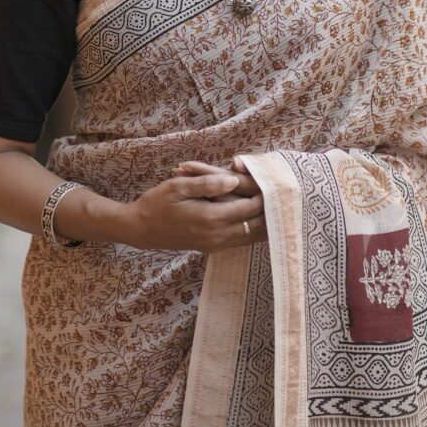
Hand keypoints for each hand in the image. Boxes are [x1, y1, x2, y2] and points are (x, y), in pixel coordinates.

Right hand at [125, 158, 266, 252]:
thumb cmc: (157, 203)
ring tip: (280, 209)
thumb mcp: (178, 186)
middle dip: (269, 210)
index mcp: (210, 218)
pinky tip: (260, 222)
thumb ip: (208, 183)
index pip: (248, 207)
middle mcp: (216, 235)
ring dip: (264, 223)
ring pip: (250, 236)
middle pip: (255, 225)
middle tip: (284, 195)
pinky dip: (253, 231)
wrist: (141, 229)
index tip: (273, 181)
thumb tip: (234, 180)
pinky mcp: (212, 247)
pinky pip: (240, 241)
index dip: (263, 194)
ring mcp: (215, 244)